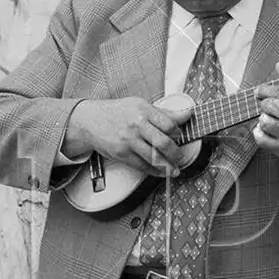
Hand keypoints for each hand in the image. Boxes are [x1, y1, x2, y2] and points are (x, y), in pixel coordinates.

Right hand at [63, 96, 192, 173]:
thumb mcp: (140, 105)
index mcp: (143, 111)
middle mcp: (136, 126)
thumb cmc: (118, 112)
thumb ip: (164, 113)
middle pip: (164, 143)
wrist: (90, 120)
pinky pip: (142, 166)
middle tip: (180, 157)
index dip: (178, 133)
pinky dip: (154, 171)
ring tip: (175, 169)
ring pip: (154, 158)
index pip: (169, 124)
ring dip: (168, 167)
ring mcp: (128, 141)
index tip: (180, 137)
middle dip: (176, 153)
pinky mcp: (121, 154)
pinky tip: (161, 172)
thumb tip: (188, 114)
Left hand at [253, 62, 278, 174]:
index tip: (260, 91)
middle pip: (269, 106)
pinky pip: (261, 139)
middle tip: (267, 105)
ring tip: (269, 118)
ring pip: (264, 122)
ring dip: (263, 118)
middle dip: (265, 104)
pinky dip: (259, 132)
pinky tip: (266, 129)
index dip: (266, 90)